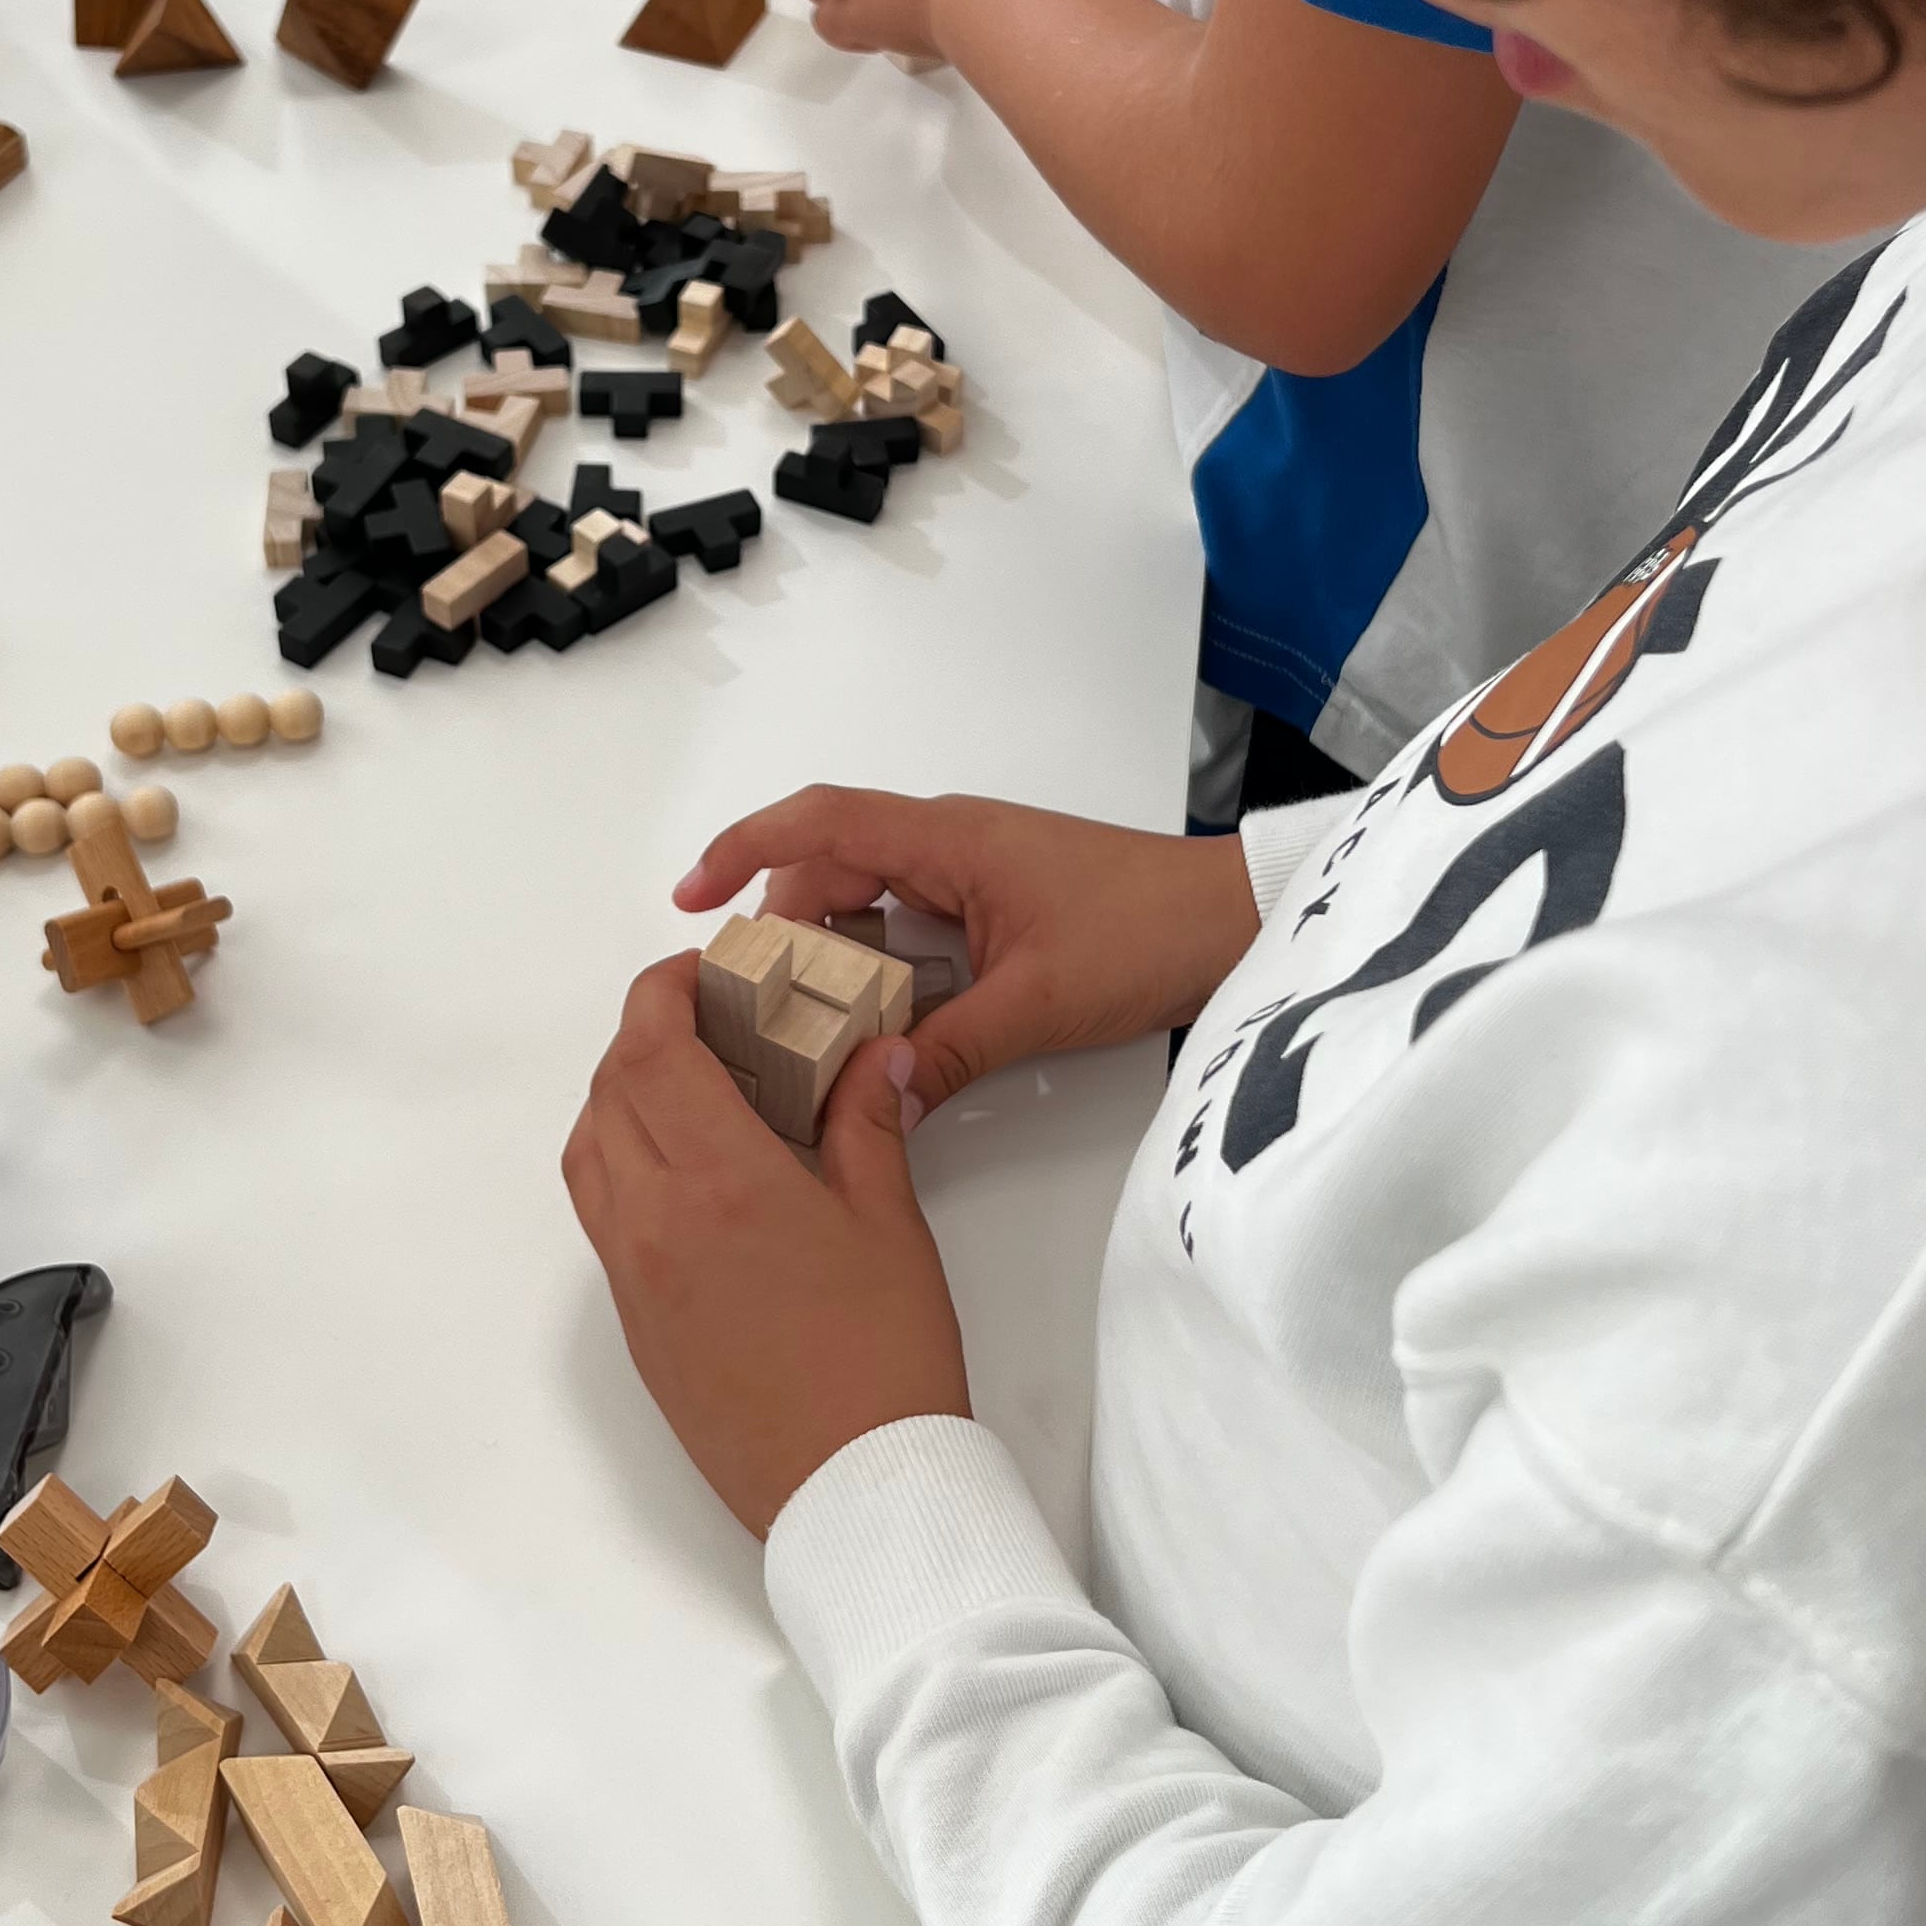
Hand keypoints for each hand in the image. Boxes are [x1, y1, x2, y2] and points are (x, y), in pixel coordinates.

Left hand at [564, 956, 968, 1537]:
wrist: (853, 1489)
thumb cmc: (883, 1358)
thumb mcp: (889, 1223)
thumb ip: (867, 1122)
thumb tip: (872, 1054)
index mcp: (718, 1181)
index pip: (652, 1049)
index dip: (665, 992)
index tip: (704, 973)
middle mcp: (652, 1221)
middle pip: (609, 1091)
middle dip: (646, 1037)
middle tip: (710, 1021)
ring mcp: (632, 1276)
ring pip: (588, 1153)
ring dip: (620, 1099)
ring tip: (689, 1088)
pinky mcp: (633, 1322)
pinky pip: (600, 1215)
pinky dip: (621, 1164)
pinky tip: (687, 1170)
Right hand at [675, 787, 1261, 1118]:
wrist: (1235, 922)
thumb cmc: (1146, 934)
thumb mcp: (1037, 1005)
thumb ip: (946, 1052)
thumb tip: (871, 1103)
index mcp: (948, 839)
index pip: (820, 822)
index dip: (744, 849)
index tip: (690, 898)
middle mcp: (950, 841)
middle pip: (831, 867)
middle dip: (780, 927)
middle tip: (749, 1004)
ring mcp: (974, 870)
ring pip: (868, 896)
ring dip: (827, 949)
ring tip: (795, 1021)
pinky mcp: (996, 902)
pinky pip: (909, 920)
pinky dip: (875, 961)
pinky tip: (868, 1021)